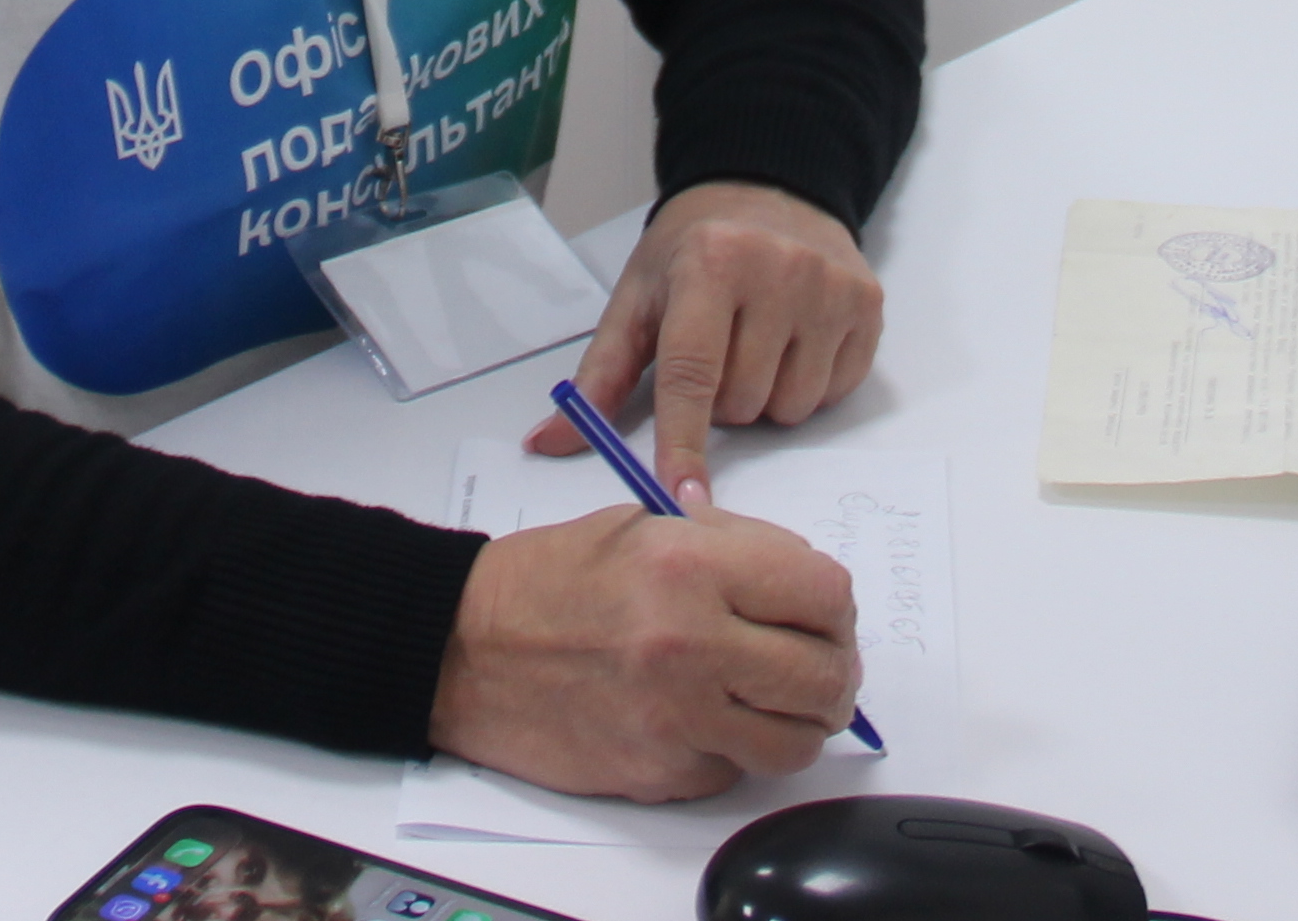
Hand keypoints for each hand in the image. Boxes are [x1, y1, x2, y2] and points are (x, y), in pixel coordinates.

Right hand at [428, 488, 863, 799]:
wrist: (462, 650)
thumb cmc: (546, 582)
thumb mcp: (641, 526)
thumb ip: (731, 545)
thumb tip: (799, 578)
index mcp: (690, 568)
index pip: (824, 594)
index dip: (835, 607)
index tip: (823, 614)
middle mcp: (690, 645)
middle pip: (825, 677)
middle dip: (832, 671)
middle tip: (813, 664)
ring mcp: (676, 719)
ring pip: (796, 743)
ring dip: (795, 723)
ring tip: (768, 699)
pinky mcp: (658, 771)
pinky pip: (735, 771)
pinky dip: (733, 750)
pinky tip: (702, 718)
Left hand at [530, 179, 884, 497]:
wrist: (766, 188)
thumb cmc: (692, 252)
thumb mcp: (637, 300)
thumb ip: (597, 378)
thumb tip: (548, 442)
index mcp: (711, 263)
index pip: (692, 373)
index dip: (682, 441)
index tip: (680, 495)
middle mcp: (778, 269)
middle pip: (742, 402)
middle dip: (719, 401)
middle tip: (714, 354)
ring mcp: (830, 287)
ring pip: (790, 408)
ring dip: (764, 398)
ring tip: (754, 346)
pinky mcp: (868, 304)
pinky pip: (833, 393)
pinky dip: (807, 384)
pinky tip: (794, 340)